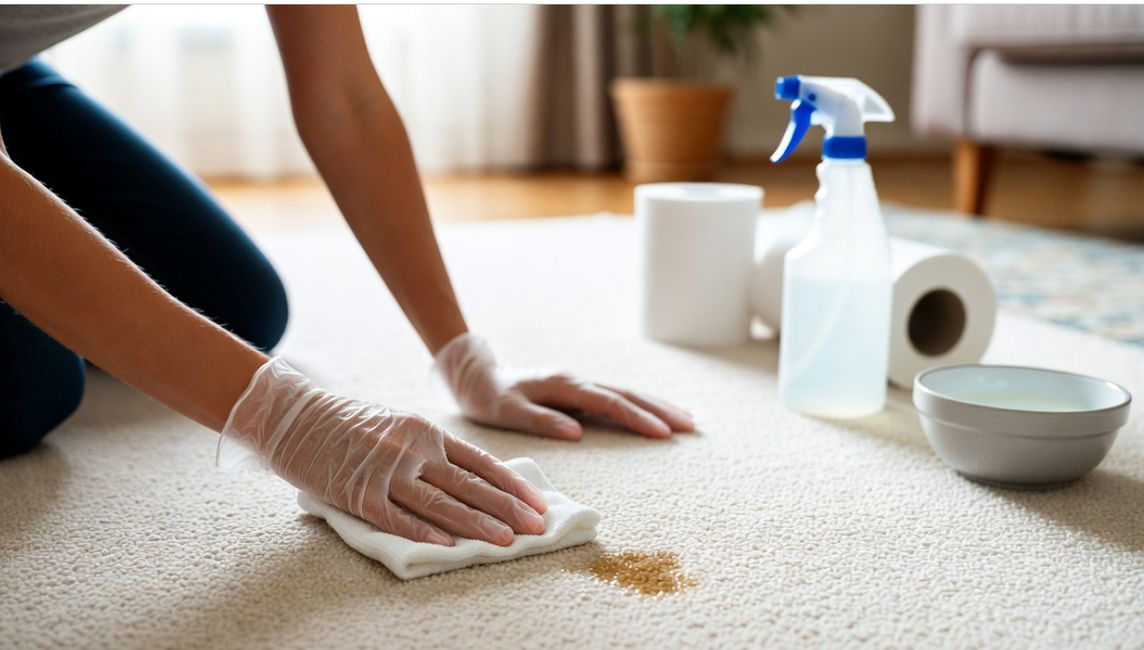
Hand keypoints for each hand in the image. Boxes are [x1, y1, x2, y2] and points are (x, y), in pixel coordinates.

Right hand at [221, 358, 546, 545]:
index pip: (480, 462)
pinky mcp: (358, 492)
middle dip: (507, 508)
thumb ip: (431, 448)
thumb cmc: (348, 421)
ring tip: (505, 541)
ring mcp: (386, 470)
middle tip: (536, 528)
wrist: (294, 414)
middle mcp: (413, 448)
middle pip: (469, 485)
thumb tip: (469, 477)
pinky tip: (446, 546)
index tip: (536, 504)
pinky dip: (421, 533)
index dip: (511, 485)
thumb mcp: (399, 423)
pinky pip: (395, 517)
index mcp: (427, 431)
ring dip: (476, 524)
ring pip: (440, 503)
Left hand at [433, 334, 694, 440]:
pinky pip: (616, 397)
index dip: (637, 418)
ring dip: (656, 405)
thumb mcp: (505, 411)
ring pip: (625, 393)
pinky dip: (639, 405)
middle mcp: (577, 381)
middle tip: (691, 425)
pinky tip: (655, 414)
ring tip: (687, 419)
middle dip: (660, 409)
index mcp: (563, 386)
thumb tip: (577, 432)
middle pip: (626, 394)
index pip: (608, 403)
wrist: (474, 374)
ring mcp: (580, 385)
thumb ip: (540, 420)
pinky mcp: (578, 392)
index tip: (662, 432)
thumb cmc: (487, 397)